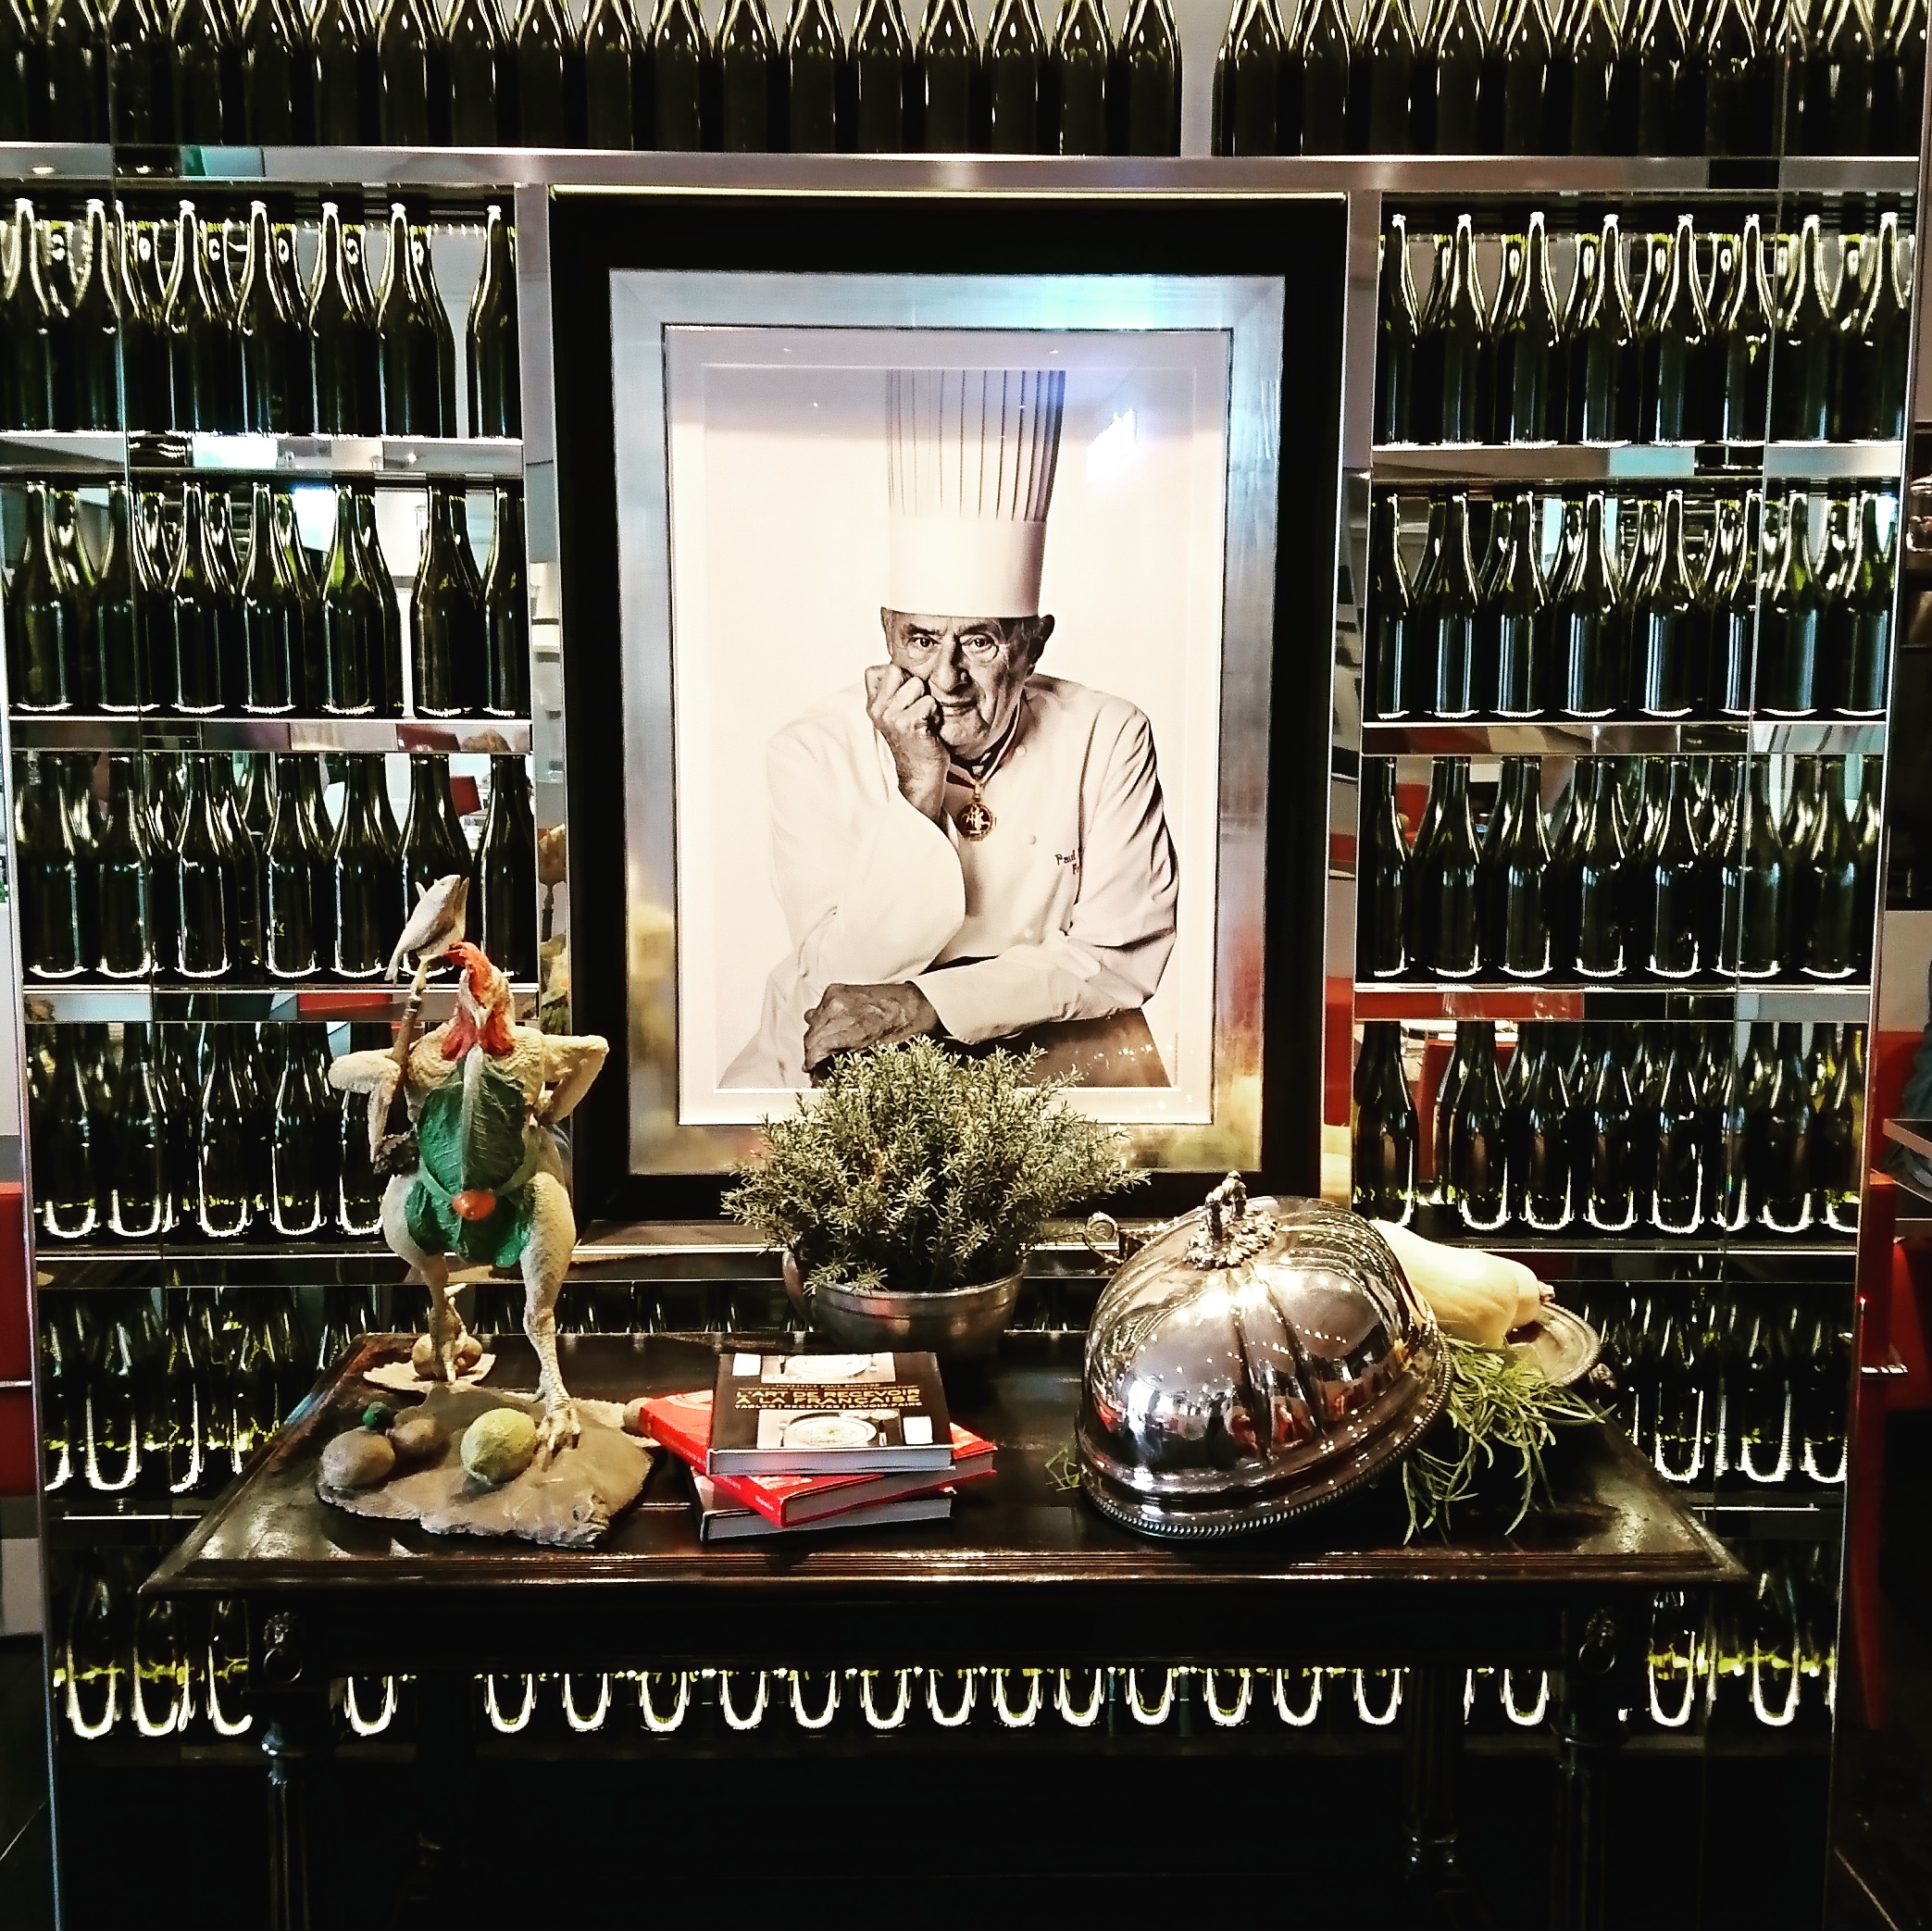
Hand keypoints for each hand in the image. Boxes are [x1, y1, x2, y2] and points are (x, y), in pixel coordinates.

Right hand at [803, 981, 940, 1073]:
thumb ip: (843, 1060)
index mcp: (851, 1027)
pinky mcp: (836, 989)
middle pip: (811, 1036)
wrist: (911, 1005)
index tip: (811, 1070)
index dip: (811, 1063)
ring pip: (811, 1023)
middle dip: (812, 1052)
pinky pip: (819, 1009)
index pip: (815, 1048)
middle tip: (818, 1063)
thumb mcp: (873, 1053)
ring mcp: (836, 996)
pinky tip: (833, 1028)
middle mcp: (840, 1009)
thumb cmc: (900, 1029)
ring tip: (826, 1047)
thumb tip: (823, 1073)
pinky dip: (822, 1021)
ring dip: (815, 1037)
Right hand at [865, 663, 948, 821]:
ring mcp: (892, 717)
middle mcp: (878, 710)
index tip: (905, 699)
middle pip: (899, 670)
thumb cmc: (915, 742)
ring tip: (924, 719)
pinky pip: (929, 702)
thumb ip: (894, 691)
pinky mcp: (909, 724)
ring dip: (927, 700)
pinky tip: (930, 727)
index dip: (898, 678)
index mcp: (873, 705)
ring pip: (917, 684)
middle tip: (917, 710)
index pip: (878, 670)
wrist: (921, 775)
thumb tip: (904, 665)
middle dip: (914, 686)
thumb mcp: (896, 714)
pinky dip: (935, 713)